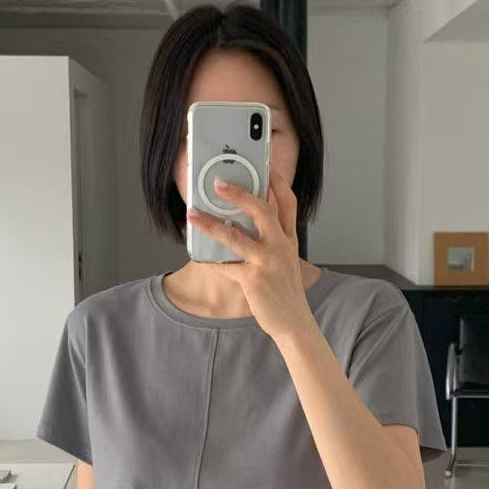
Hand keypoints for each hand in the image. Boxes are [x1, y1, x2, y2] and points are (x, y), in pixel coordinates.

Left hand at [186, 168, 315, 340]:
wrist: (294, 322)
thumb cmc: (286, 292)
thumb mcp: (286, 261)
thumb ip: (272, 240)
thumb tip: (244, 224)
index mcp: (289, 239)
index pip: (288, 203)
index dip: (277, 182)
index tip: (267, 166)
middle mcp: (281, 246)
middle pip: (262, 210)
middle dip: (239, 194)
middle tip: (219, 184)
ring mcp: (267, 262)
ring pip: (236, 236)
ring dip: (211, 224)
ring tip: (194, 216)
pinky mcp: (253, 279)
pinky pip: (226, 266)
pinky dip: (211, 261)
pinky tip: (200, 256)